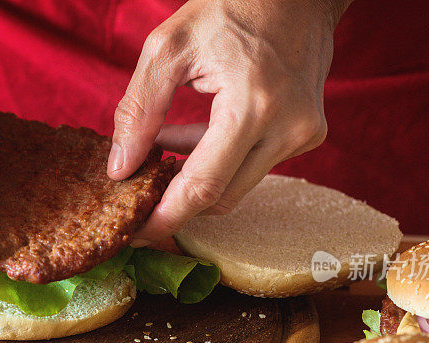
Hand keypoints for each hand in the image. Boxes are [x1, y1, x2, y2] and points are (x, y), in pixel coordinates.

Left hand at [108, 0, 349, 245]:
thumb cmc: (230, 6)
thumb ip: (138, 110)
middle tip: (140, 191)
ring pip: (237, 185)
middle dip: (176, 200)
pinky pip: (254, 167)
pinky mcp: (308, 134)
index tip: (134, 234)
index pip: (203, 187)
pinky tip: (196, 135)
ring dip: (196, 175)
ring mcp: (303, 135)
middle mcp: (287, 129)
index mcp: (253, 106)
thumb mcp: (168, 48)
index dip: (165, 218)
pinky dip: (220, 161)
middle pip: (221, 197)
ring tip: (165, 144)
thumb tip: (120, 169)